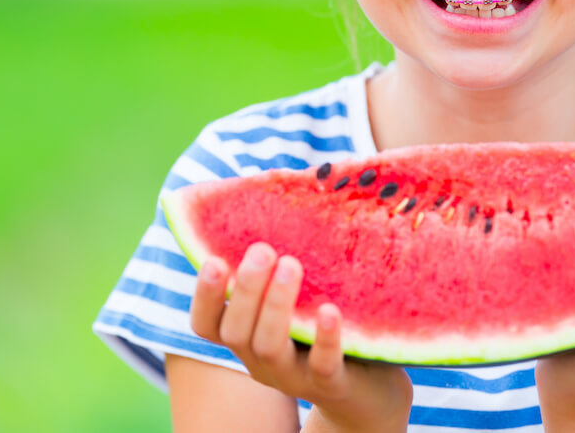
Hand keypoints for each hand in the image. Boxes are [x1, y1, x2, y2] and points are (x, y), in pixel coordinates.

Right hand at [190, 242, 412, 431]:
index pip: (206, 325)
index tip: (213, 259)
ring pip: (269, 348)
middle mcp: (262, 360)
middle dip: (246, 289)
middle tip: (262, 249)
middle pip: (236, 332)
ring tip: (291, 265)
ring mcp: (294, 377)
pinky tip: (329, 310)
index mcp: (248, 336)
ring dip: (276, 305)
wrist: (371, 387)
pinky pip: (322, 366)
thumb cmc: (324, 327)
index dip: (203, 296)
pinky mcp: (332, 384)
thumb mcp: (297, 299)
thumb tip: (270, 187)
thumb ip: (279, 265)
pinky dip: (324, 338)